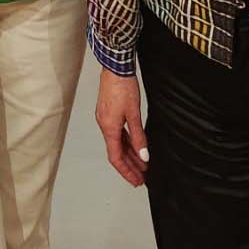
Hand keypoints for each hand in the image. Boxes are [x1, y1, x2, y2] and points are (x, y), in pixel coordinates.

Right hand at [95, 67, 149, 187]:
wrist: (115, 67)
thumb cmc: (123, 87)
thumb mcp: (134, 114)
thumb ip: (139, 136)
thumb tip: (143, 156)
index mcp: (109, 128)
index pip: (116, 157)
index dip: (127, 171)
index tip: (136, 180)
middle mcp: (104, 125)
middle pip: (116, 152)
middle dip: (129, 166)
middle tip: (141, 177)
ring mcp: (105, 119)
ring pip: (117, 143)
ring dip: (129, 154)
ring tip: (142, 164)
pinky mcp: (108, 112)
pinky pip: (117, 133)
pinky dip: (126, 142)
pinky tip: (135, 146)